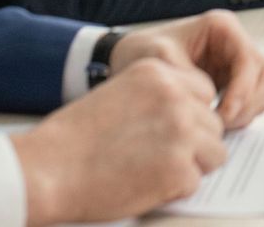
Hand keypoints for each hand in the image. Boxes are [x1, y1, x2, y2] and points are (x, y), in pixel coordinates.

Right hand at [12, 58, 224, 225]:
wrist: (48, 169)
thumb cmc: (75, 138)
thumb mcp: (120, 95)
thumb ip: (158, 99)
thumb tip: (192, 117)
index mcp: (159, 72)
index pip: (204, 92)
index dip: (191, 116)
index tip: (169, 132)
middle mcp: (176, 96)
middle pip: (213, 124)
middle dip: (194, 145)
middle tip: (159, 158)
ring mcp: (181, 132)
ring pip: (215, 153)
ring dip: (190, 167)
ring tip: (153, 171)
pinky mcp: (180, 168)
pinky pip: (195, 182)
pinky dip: (175, 190)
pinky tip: (144, 185)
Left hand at [110, 11, 263, 128]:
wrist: (126, 61)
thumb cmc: (140, 52)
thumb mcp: (156, 59)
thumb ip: (185, 78)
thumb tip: (212, 101)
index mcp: (222, 27)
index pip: (249, 60)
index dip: (242, 90)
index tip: (223, 114)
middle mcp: (234, 43)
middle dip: (248, 103)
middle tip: (222, 123)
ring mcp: (235, 63)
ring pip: (263, 90)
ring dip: (246, 111)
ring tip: (217, 124)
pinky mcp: (232, 82)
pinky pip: (251, 101)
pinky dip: (240, 115)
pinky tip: (215, 122)